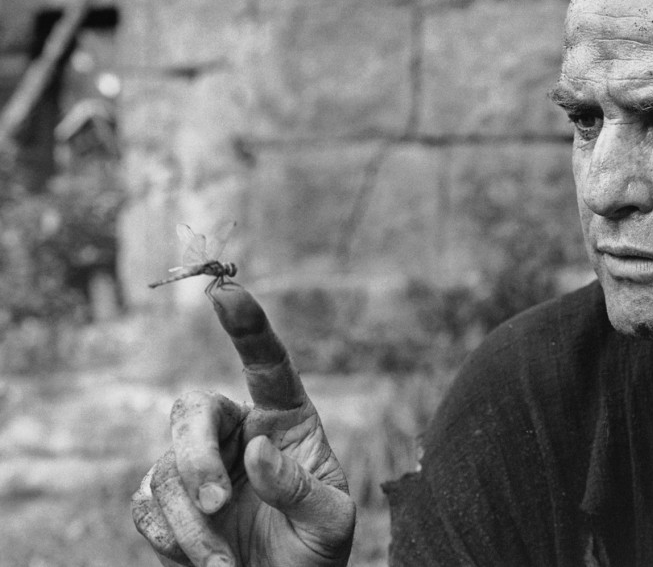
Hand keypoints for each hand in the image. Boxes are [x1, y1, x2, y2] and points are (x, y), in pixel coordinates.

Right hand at [132, 282, 354, 566]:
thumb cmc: (316, 550)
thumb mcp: (331, 522)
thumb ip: (301, 488)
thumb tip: (257, 451)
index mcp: (286, 420)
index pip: (267, 364)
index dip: (247, 326)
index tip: (227, 290)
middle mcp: (237, 431)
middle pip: (193, 410)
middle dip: (196, 455)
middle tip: (217, 503)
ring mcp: (199, 464)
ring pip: (167, 467)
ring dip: (192, 522)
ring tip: (226, 565)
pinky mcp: (167, 500)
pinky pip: (146, 503)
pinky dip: (170, 536)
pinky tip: (203, 562)